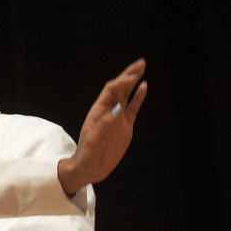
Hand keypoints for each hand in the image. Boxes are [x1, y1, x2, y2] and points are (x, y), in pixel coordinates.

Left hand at [57, 58, 147, 195]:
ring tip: (141, 68)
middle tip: (140, 63)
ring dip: (133, 82)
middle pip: (119, 88)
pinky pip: (133, 109)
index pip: (111, 92)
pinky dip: (138, 98)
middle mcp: (108, 111)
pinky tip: (144, 87)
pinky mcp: (125, 126)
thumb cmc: (87, 156)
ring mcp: (118, 118)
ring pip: (126, 95)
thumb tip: (116, 111)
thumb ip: (102, 127)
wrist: (90, 168)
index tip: (132, 78)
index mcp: (98, 112)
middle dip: (128, 75)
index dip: (121, 83)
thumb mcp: (92, 143)